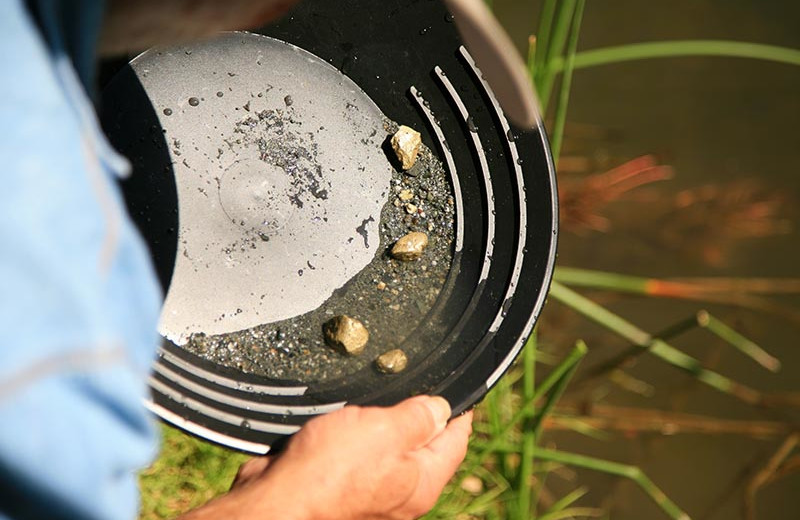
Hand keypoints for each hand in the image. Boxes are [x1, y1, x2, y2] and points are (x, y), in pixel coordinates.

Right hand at [180, 396, 472, 519]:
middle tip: (410, 381)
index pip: (455, 439)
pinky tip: (346, 418)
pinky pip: (359, 452)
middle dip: (418, 411)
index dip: (458, 409)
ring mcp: (372, 489)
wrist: (278, 499)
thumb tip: (441, 408)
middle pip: (423, 443)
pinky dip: (356, 433)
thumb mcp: (386, 431)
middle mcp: (401, 490)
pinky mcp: (342, 483)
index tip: (457, 388)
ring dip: (382, 420)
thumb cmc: (330, 471)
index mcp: (421, 481)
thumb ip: (418, 417)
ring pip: (388, 445)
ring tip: (376, 396)